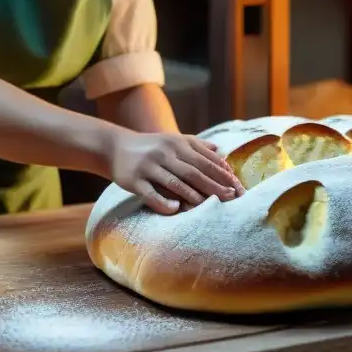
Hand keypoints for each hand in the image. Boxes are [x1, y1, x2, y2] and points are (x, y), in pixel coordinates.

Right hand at [108, 131, 245, 213]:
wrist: (114, 147)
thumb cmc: (149, 146)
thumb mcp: (172, 140)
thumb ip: (197, 146)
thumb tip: (221, 152)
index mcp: (177, 143)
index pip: (205, 159)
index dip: (223, 173)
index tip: (238, 185)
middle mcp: (164, 153)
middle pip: (194, 171)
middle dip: (215, 185)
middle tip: (232, 197)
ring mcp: (149, 166)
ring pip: (175, 182)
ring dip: (194, 194)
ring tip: (210, 205)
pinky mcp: (134, 180)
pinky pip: (151, 193)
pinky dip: (164, 202)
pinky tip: (176, 210)